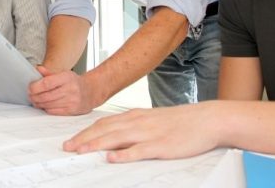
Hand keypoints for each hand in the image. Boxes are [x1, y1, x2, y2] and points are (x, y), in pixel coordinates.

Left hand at [28, 66, 96, 114]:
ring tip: (35, 100)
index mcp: (67, 78)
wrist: (91, 91)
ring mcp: (71, 101)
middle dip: (34, 96)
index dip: (35, 87)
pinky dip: (46, 109)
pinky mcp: (71, 110)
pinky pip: (53, 111)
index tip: (30, 87)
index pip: (47, 83)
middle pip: (46, 96)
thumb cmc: (75, 83)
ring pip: (48, 105)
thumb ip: (49, 73)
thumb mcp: (64, 74)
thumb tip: (37, 69)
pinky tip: (43, 105)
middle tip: (30, 95)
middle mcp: (70, 89)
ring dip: (38, 103)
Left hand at [62, 102, 221, 161]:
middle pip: (104, 130)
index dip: (85, 132)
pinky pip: (139, 150)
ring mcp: (149, 133)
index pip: (103, 124)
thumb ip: (133, 127)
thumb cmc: (180, 122)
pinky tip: (112, 158)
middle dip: (84, 139)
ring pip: (116, 138)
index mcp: (134, 116)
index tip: (71, 141)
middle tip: (67, 147)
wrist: (207, 119)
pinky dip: (124, 154)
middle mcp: (138, 122)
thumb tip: (114, 138)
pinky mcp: (161, 146)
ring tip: (80, 151)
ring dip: (96, 144)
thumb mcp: (152, 120)